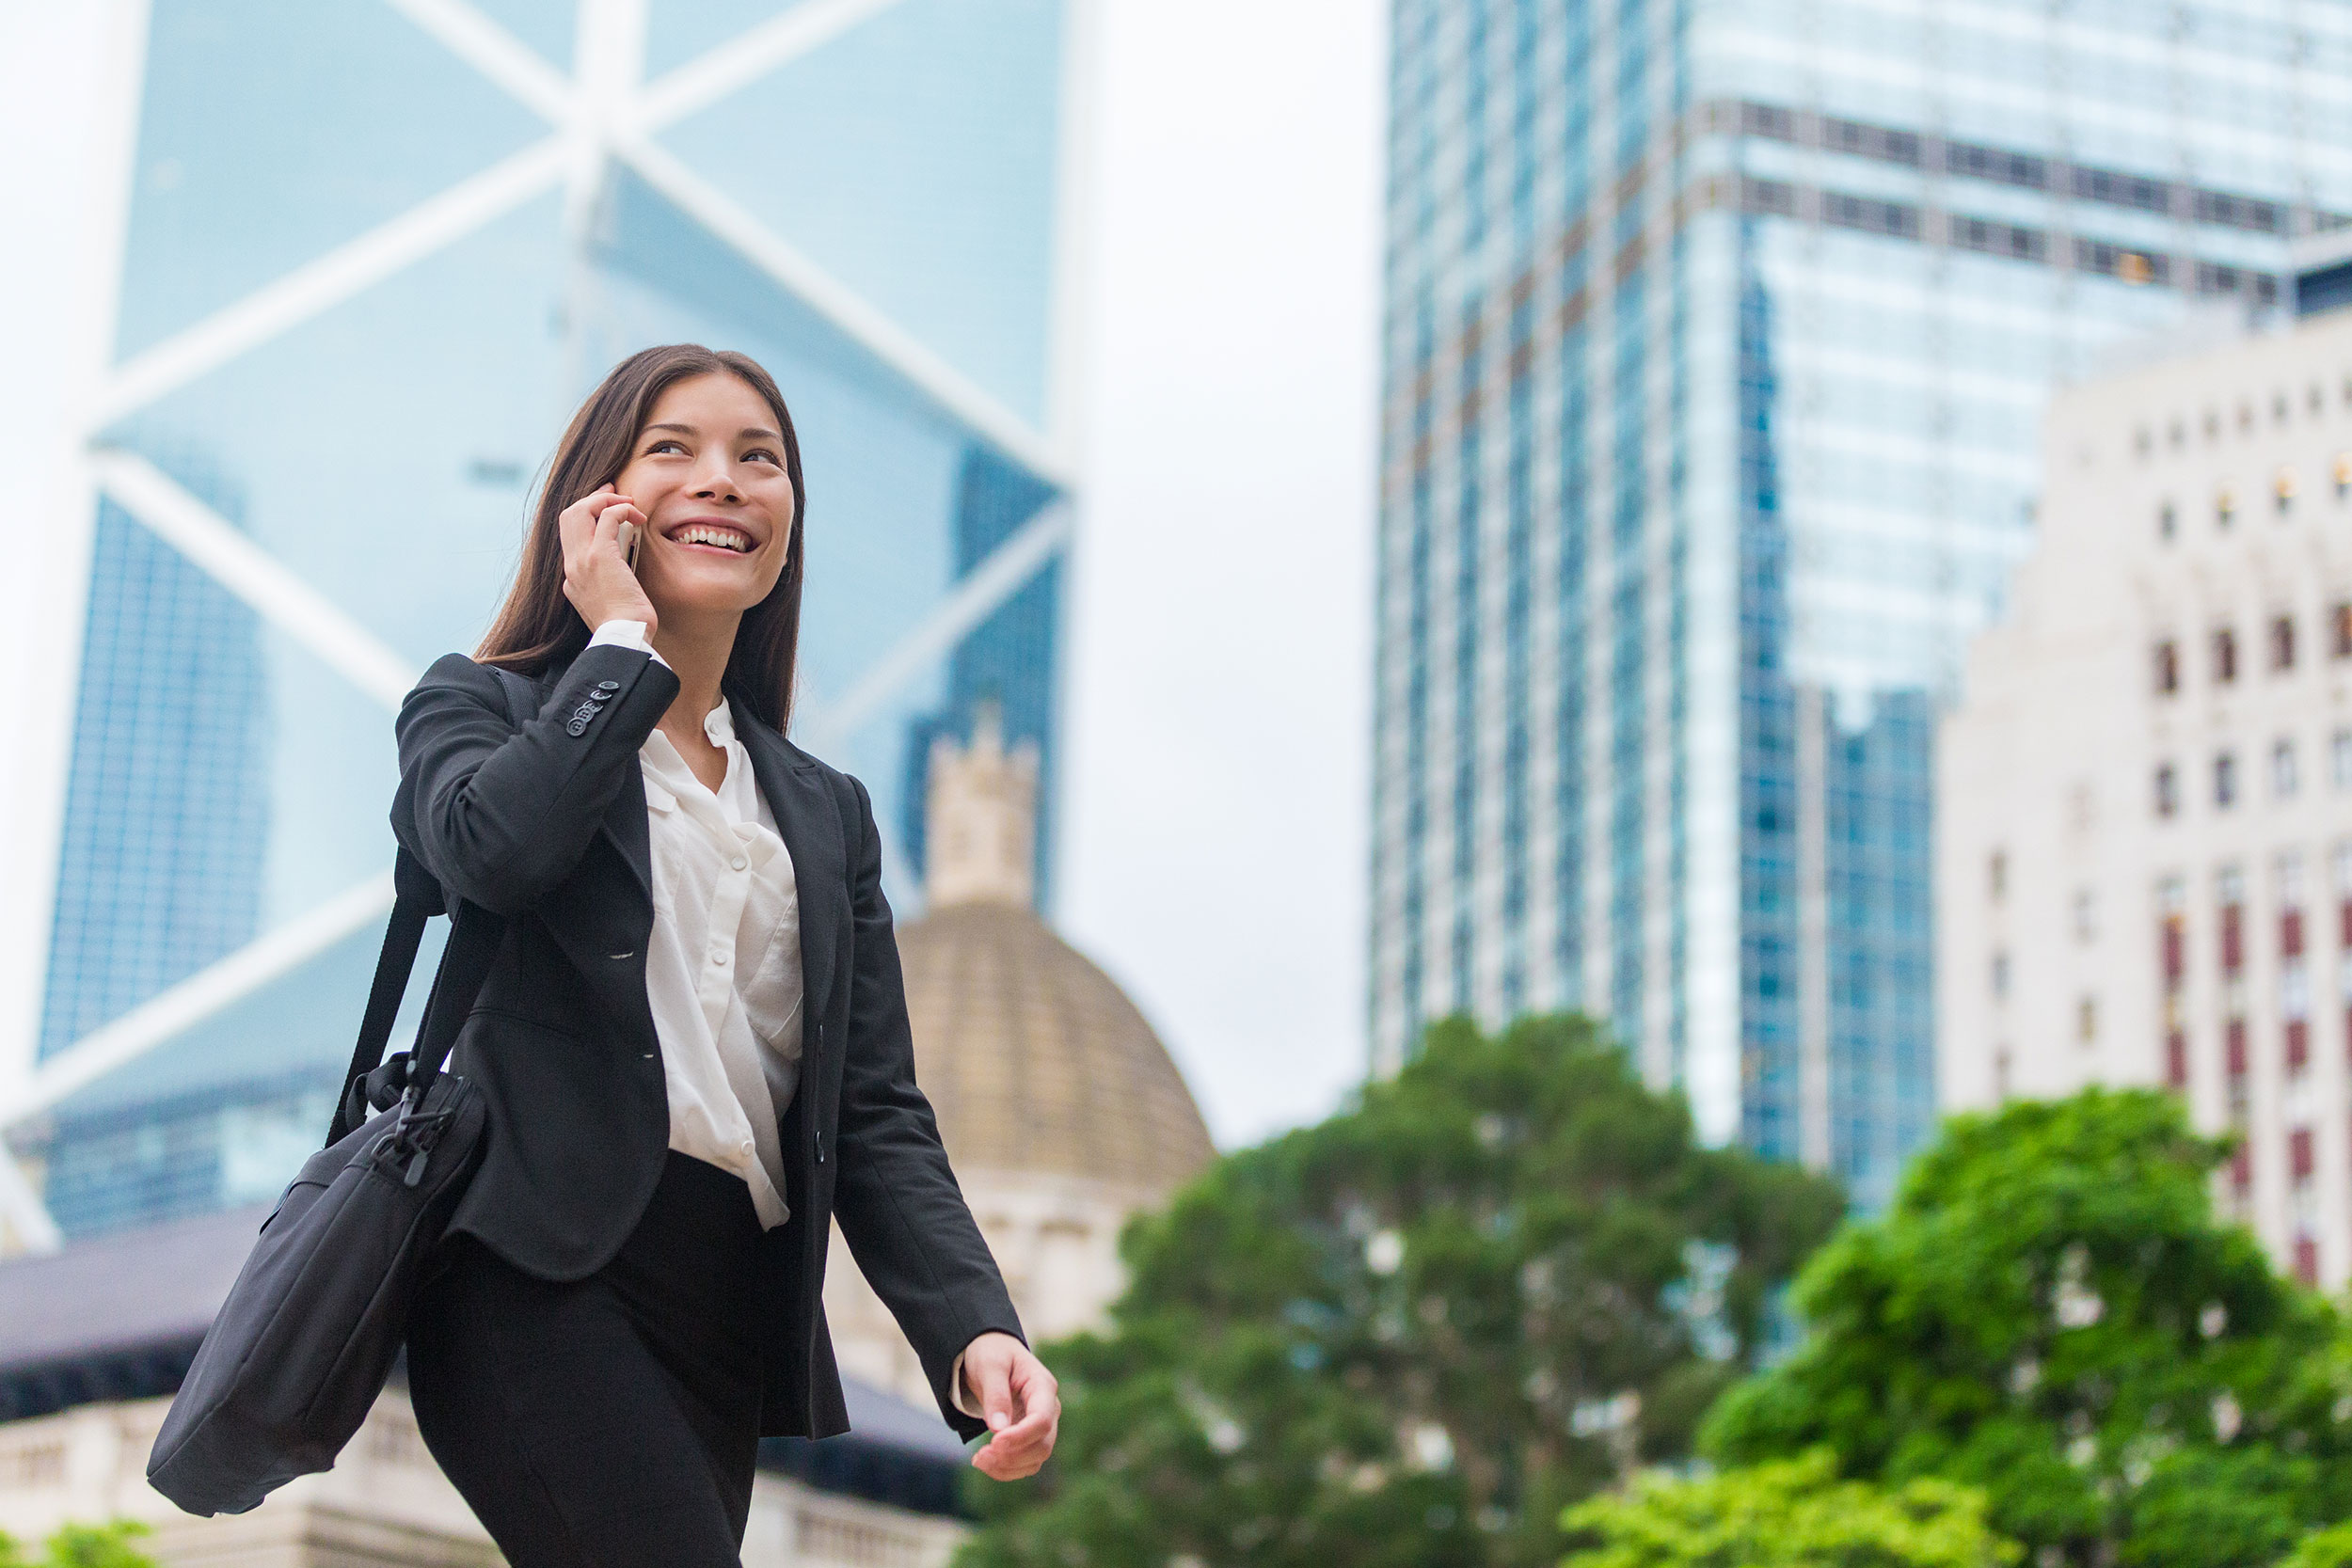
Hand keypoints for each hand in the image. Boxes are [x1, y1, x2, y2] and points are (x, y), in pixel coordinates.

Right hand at [558, 484, 658, 634]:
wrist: (625, 639)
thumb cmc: (627, 628)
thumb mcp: (610, 606)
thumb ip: (609, 587)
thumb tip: (623, 575)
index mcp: (572, 579)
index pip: (570, 536)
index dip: (587, 517)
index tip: (606, 508)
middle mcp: (571, 567)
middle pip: (567, 517)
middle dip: (591, 499)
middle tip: (614, 493)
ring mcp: (582, 561)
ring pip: (579, 511)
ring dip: (605, 501)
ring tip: (629, 503)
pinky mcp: (600, 557)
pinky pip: (607, 518)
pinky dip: (621, 509)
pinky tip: (637, 516)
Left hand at [960, 1331, 1058, 1479]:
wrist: (991, 1353)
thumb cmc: (992, 1353)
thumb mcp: (990, 1366)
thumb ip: (996, 1395)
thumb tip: (998, 1429)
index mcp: (1043, 1386)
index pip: (1042, 1420)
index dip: (1021, 1436)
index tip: (994, 1443)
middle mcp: (1048, 1408)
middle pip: (1043, 1445)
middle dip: (1012, 1456)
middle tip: (980, 1456)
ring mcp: (1041, 1425)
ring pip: (1035, 1459)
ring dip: (1007, 1467)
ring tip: (978, 1460)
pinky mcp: (1029, 1437)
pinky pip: (1024, 1463)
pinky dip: (1005, 1469)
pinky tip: (983, 1461)